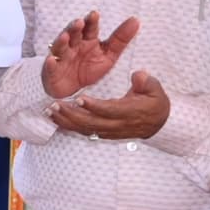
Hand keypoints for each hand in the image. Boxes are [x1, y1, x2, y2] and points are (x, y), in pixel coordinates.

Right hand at [42, 11, 137, 101]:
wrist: (72, 90)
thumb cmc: (89, 68)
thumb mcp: (109, 55)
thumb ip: (121, 38)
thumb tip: (135, 20)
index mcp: (87, 41)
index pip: (90, 29)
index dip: (91, 22)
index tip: (95, 14)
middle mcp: (73, 46)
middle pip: (73, 34)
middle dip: (75, 28)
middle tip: (79, 22)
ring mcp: (61, 57)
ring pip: (60, 47)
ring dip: (61, 41)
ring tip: (65, 36)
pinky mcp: (52, 71)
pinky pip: (50, 67)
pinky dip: (50, 63)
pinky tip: (51, 60)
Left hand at [52, 70, 170, 140]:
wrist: (160, 125)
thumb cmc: (155, 103)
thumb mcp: (156, 89)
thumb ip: (146, 82)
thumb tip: (138, 75)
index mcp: (128, 112)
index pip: (108, 110)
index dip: (93, 106)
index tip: (79, 98)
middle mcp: (117, 124)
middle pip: (90, 122)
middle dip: (71, 115)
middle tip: (55, 104)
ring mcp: (109, 131)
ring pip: (84, 129)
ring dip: (66, 121)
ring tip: (49, 111)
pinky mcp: (104, 134)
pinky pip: (84, 132)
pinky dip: (69, 126)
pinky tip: (56, 119)